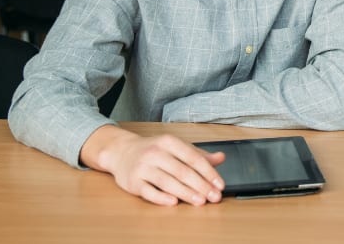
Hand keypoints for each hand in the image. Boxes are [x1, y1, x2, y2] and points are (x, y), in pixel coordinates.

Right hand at [81, 126, 226, 205]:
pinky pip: (149, 191)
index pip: (193, 158)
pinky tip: (174, 202)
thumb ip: (198, 154)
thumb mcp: (175, 147)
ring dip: (186, 193)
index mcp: (168, 142)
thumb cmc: (153, 150)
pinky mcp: (132, 182)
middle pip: (182, 171)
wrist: (121, 152)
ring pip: (167, 182)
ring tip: (201, 201)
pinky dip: (161, 197)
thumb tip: (221, 158)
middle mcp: (155, 153)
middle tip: (214, 197)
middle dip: (201, 186)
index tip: (220, 184)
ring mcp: (142, 167)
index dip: (208, 172)